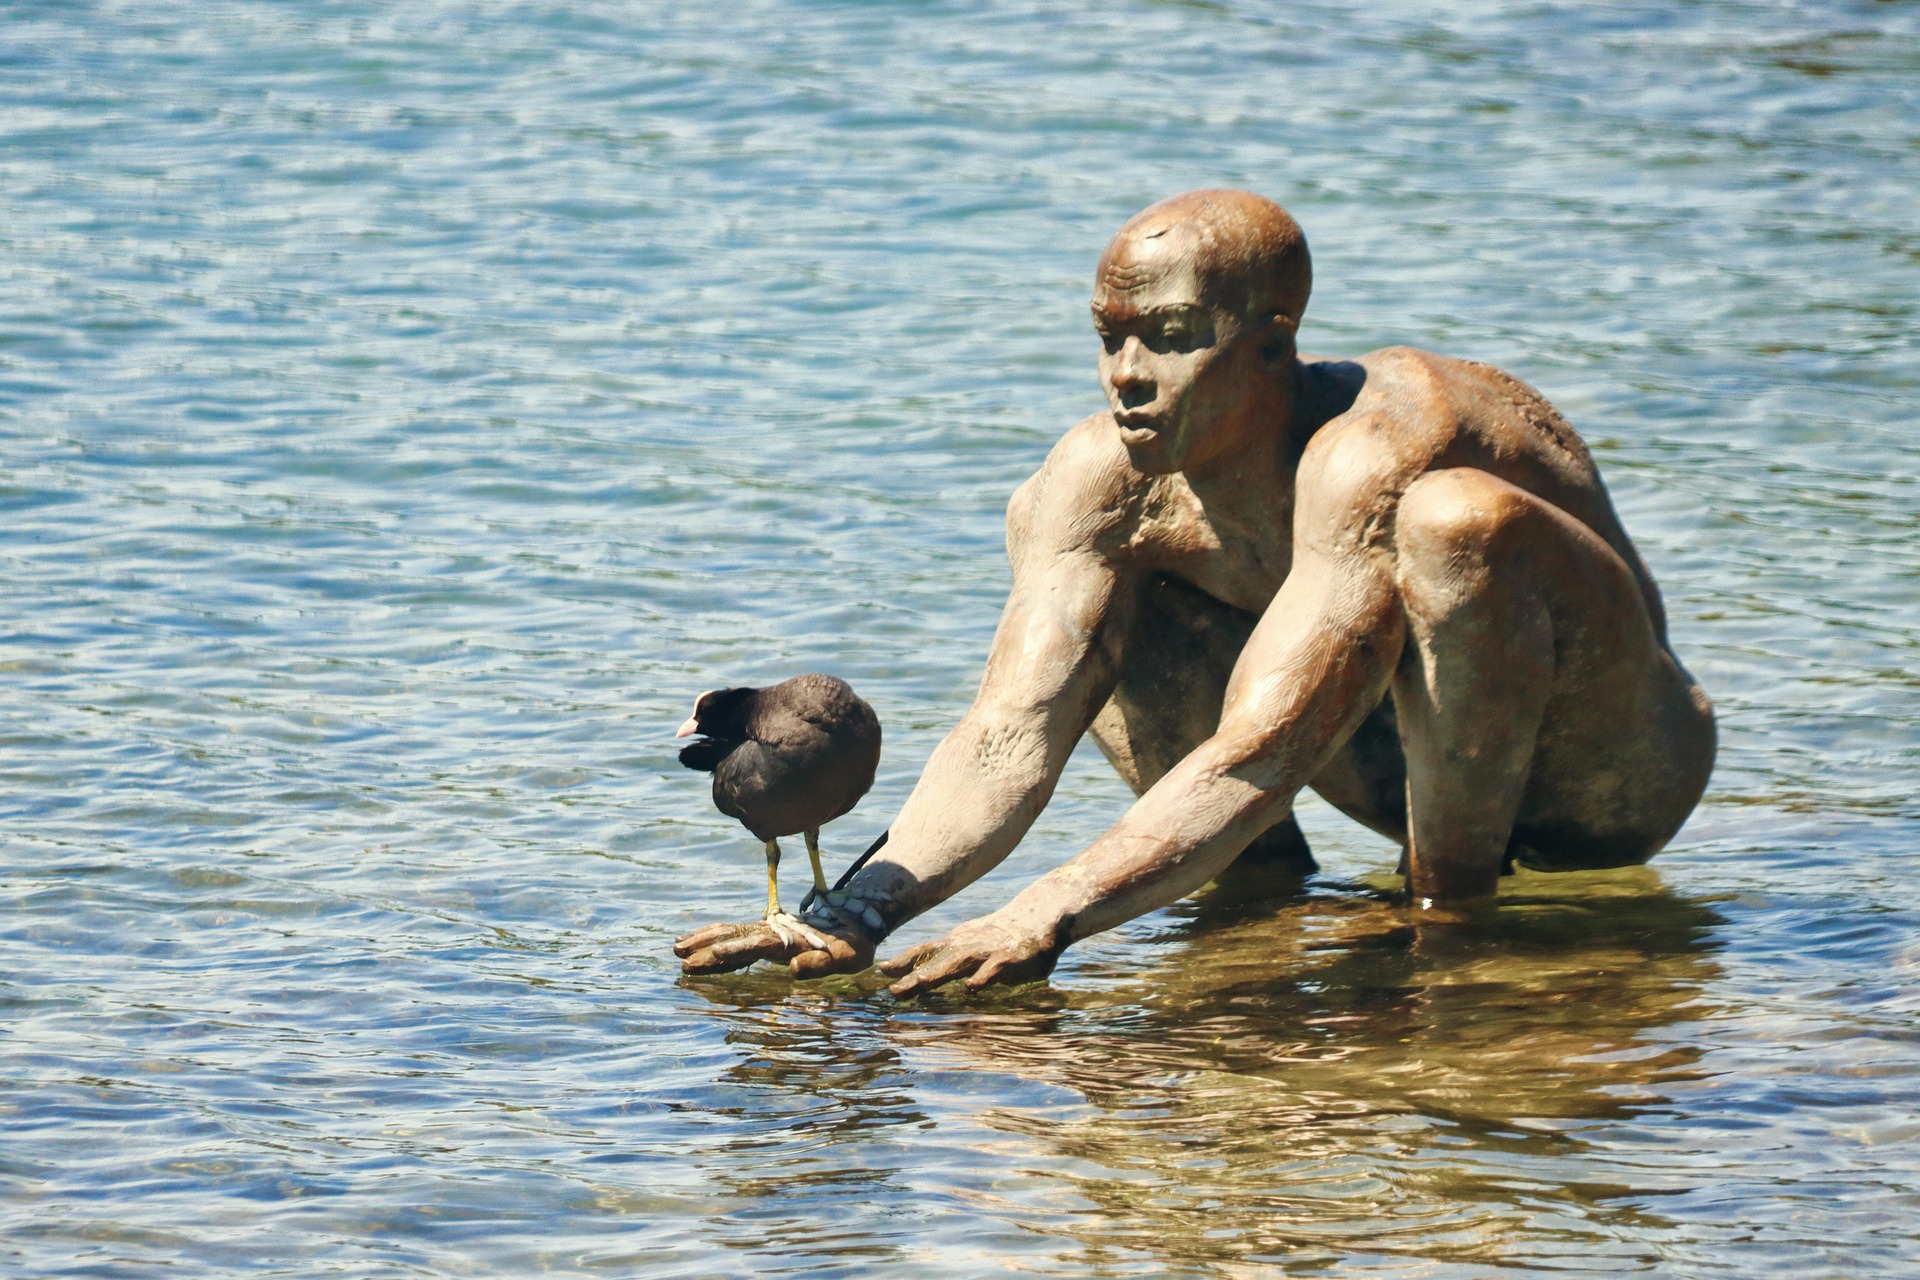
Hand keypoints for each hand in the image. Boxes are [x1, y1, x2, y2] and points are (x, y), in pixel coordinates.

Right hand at [673, 911, 877, 978]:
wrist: (859, 923)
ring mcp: (768, 931)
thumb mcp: (847, 958)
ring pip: (729, 931)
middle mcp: (773, 933)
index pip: (754, 946)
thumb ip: (820, 963)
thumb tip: (793, 969)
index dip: (732, 951)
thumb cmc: (854, 947)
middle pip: (733, 935)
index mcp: (789, 940)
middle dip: (705, 945)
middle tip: (678, 955)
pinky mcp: (767, 934)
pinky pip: (734, 934)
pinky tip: (695, 944)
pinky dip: (713, 937)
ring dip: (703, 940)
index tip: (709, 957)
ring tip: (676, 947)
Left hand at [878, 909, 1063, 996]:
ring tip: (918, 984)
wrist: (1037, 917)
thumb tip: (912, 975)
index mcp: (955, 943)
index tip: (880, 972)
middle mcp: (966, 946)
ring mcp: (986, 951)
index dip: (903, 961)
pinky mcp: (1009, 959)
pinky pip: (993, 969)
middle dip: (912, 977)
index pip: (923, 951)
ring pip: (958, 962)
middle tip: (892, 992)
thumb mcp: (968, 943)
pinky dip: (982, 977)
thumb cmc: (999, 936)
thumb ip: (945, 959)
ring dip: (937, 973)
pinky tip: (971, 987)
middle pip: (934, 961)